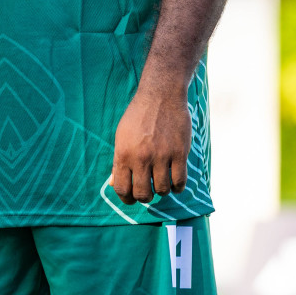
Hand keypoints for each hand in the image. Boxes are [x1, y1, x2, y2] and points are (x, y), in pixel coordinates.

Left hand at [111, 79, 190, 204]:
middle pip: (143, 193)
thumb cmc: (139, 115)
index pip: (122, 189)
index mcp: (124, 154)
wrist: (161, 95)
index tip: (132, 198)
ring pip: (162, 189)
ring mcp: (162, 156)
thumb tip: (115, 182)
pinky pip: (180, 180)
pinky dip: (178, 187)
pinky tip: (176, 183)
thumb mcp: (121, 136)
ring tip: (163, 184)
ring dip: (162, 191)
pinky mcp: (180, 152)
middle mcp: (142, 158)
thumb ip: (119, 160)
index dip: (126, 199)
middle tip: (149, 192)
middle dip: (145, 197)